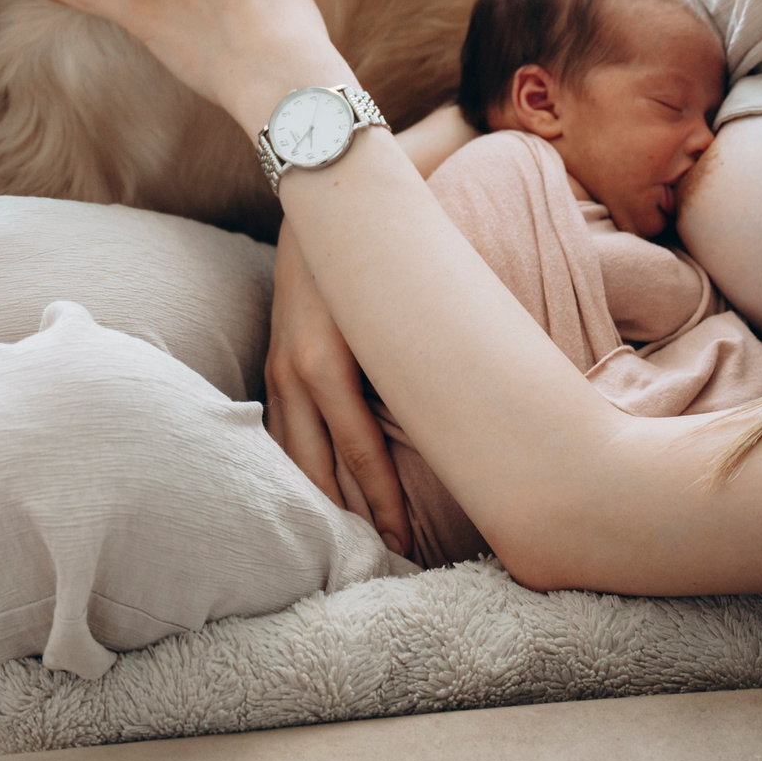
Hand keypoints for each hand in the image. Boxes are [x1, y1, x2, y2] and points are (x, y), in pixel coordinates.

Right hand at [264, 221, 409, 555]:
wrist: (319, 194)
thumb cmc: (380, 242)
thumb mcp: (408, 293)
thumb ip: (429, 349)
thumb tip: (487, 403)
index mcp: (325, 364)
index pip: (359, 457)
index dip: (384, 508)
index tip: (408, 547)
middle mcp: (294, 373)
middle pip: (322, 471)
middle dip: (353, 523)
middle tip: (388, 566)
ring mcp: (277, 370)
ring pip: (295, 459)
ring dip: (323, 505)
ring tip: (353, 550)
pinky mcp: (273, 365)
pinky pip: (282, 435)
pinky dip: (301, 472)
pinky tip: (318, 503)